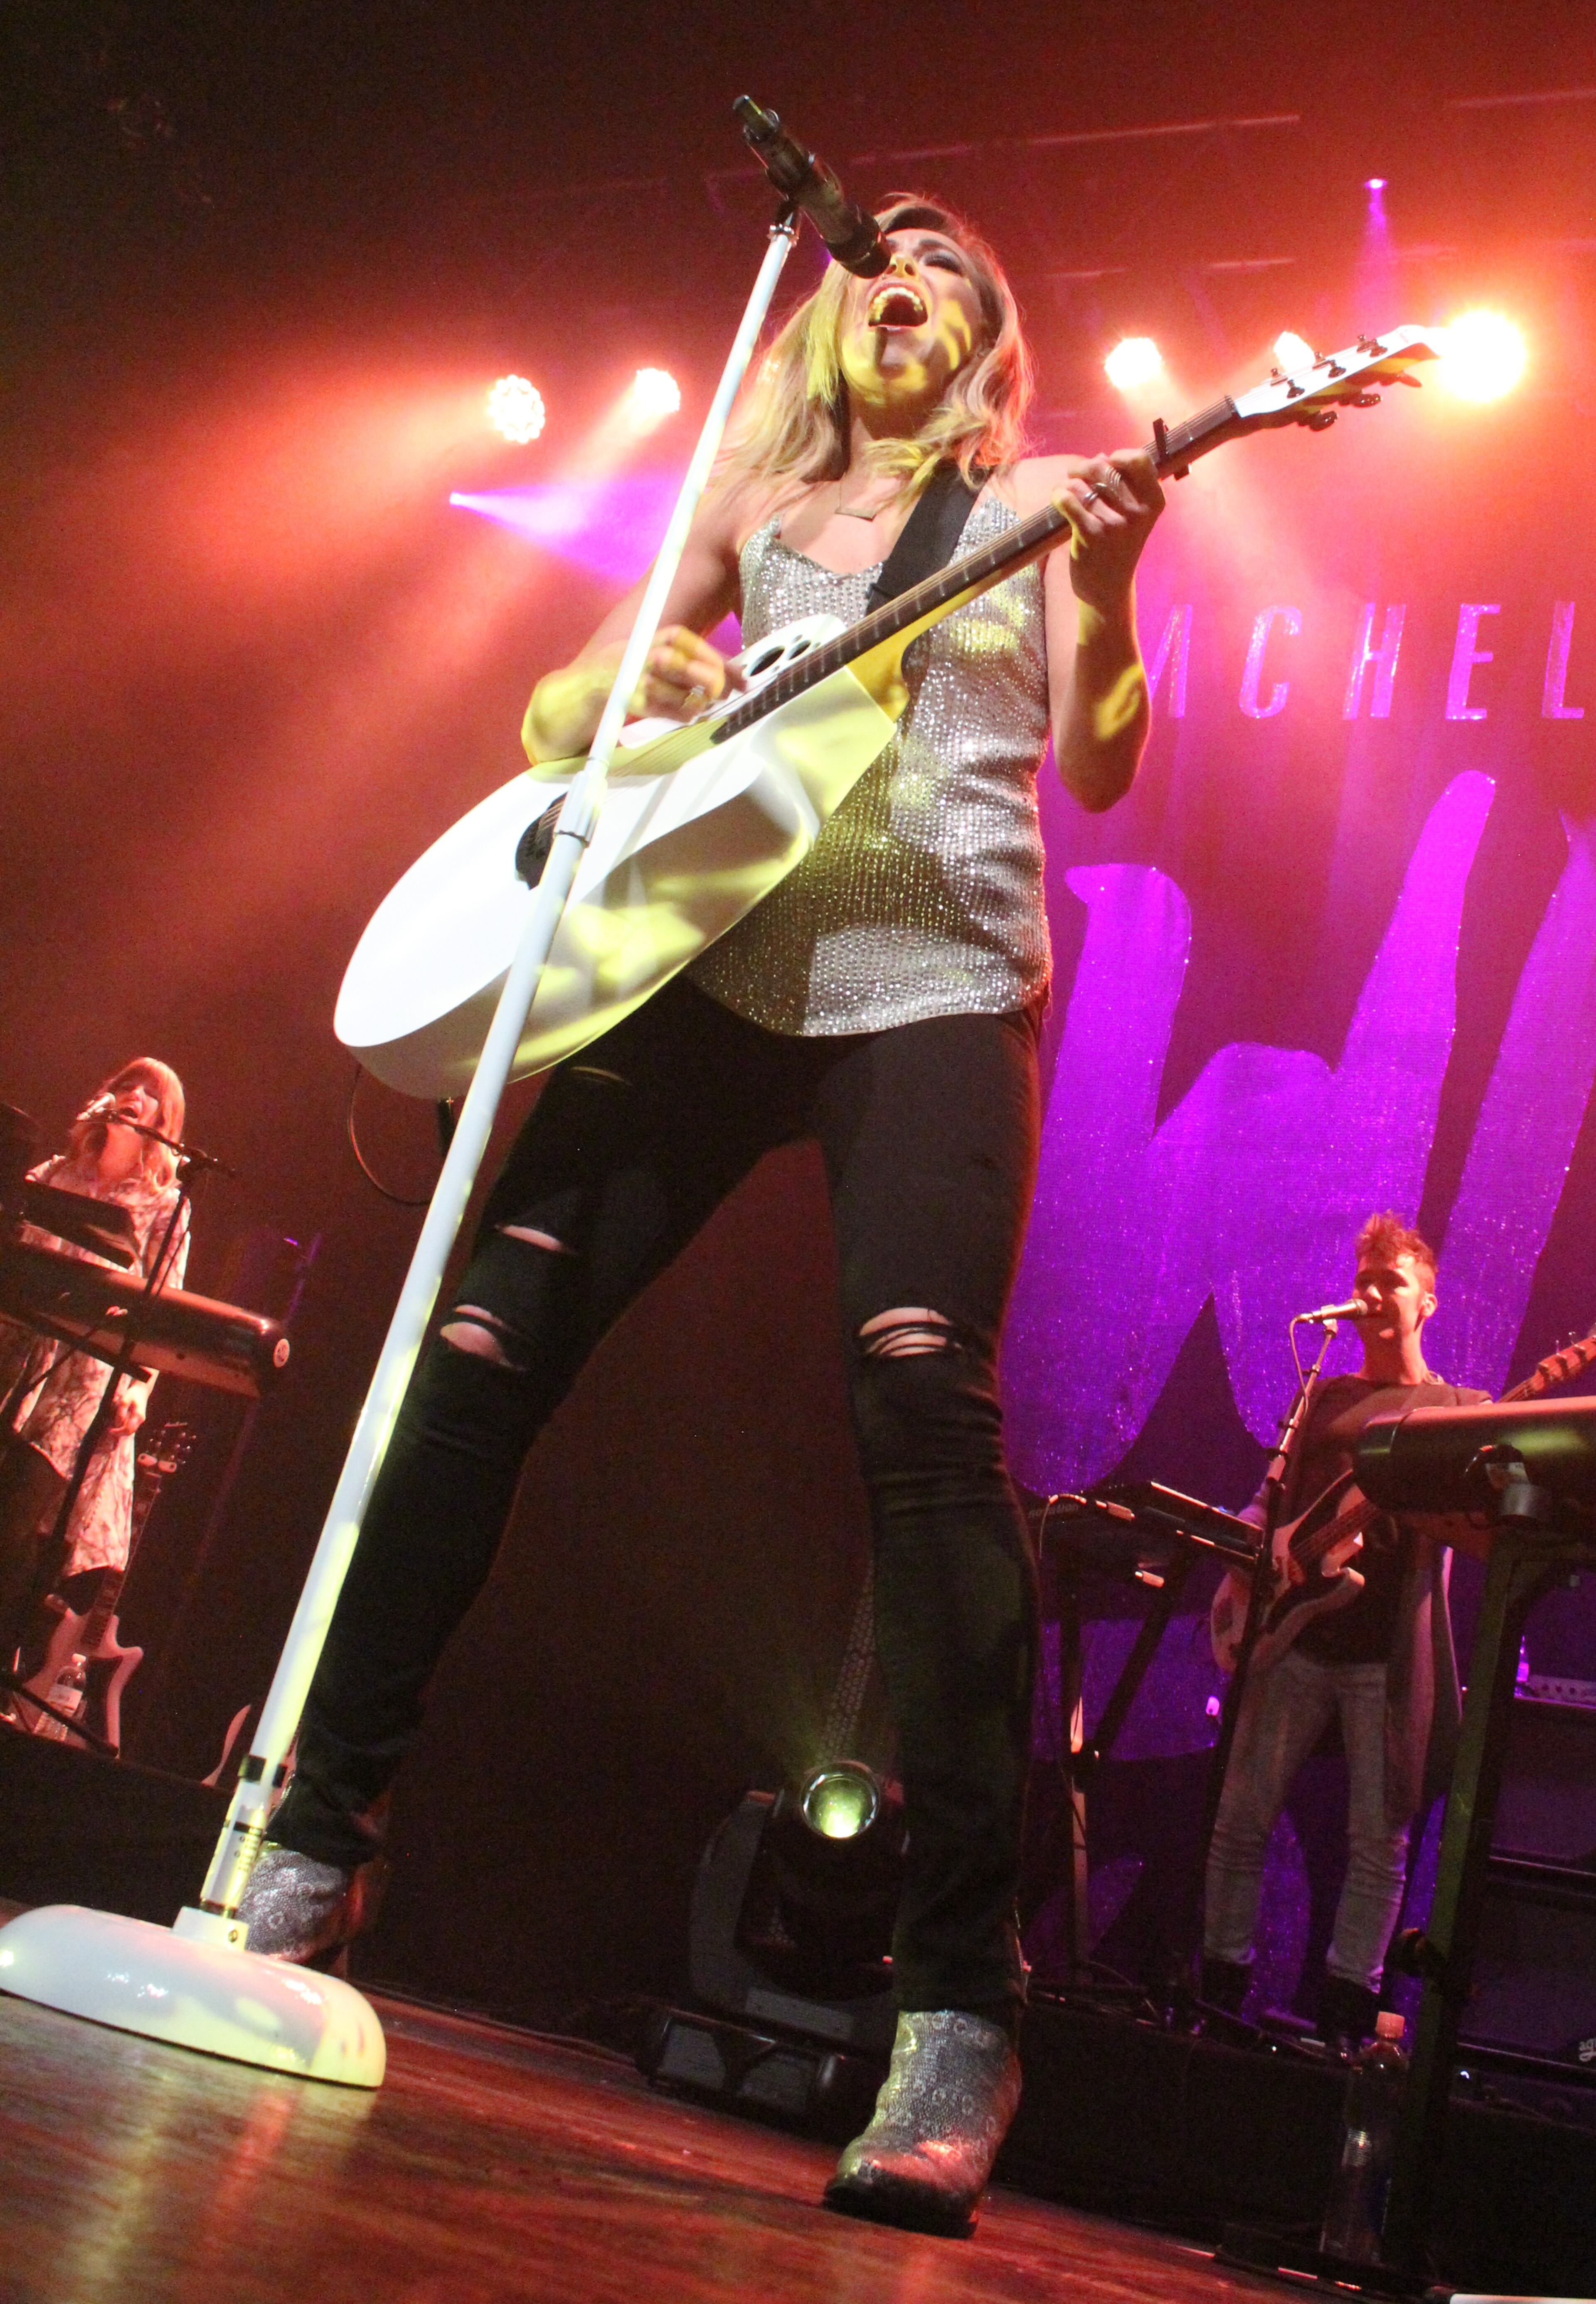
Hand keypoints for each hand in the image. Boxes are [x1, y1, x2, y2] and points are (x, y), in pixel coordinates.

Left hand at [107, 1394, 144, 1436]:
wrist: (141, 1390)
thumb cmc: (132, 1394)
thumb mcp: (124, 1400)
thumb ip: (121, 1412)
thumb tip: (117, 1423)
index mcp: (138, 1415)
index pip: (128, 1429)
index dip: (118, 1432)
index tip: (109, 1430)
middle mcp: (140, 1419)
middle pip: (129, 1432)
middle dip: (119, 1433)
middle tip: (110, 1430)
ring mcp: (140, 1420)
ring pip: (130, 1431)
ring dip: (121, 1430)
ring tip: (113, 1426)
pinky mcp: (138, 1420)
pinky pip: (130, 1427)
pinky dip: (123, 1427)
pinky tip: (118, 1422)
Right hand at [525, 625, 745, 762]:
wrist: (564, 702)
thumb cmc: (610, 689)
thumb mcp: (643, 672)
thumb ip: (675, 674)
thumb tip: (720, 685)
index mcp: (641, 642)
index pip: (679, 638)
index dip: (709, 654)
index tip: (736, 676)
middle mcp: (632, 652)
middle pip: (674, 655)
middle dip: (704, 673)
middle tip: (721, 692)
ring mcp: (622, 674)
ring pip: (664, 676)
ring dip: (690, 694)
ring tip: (703, 707)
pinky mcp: (613, 696)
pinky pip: (649, 701)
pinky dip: (672, 710)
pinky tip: (685, 716)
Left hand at [1053, 451, 1163, 616]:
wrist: (1108, 590)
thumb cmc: (1118, 548)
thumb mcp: (1133, 517)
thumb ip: (1123, 486)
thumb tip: (1101, 456)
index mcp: (1153, 502)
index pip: (1139, 459)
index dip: (1118, 456)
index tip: (1106, 463)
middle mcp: (1137, 512)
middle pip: (1104, 467)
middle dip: (1084, 467)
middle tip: (1075, 475)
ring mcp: (1115, 524)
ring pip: (1082, 483)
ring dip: (1067, 484)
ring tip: (1064, 492)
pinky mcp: (1091, 535)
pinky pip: (1069, 500)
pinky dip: (1058, 495)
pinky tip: (1057, 499)